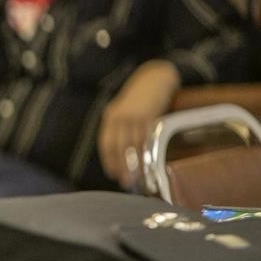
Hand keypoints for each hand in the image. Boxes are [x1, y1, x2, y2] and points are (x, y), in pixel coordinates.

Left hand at [97, 60, 180, 188]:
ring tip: (139, 179)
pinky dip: (147, 152)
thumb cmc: (141, 99)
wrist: (155, 78)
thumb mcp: (126, 111)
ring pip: (132, 145)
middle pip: (117, 146)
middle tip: (126, 183)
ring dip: (135, 163)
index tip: (113, 174)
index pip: (106, 143)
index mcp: (111, 117)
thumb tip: (126, 153)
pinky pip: (147, 137)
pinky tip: (150, 162)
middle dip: (121, 166)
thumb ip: (123, 128)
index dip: (109, 160)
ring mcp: (133, 116)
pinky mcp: (149, 115)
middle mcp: (119, 117)